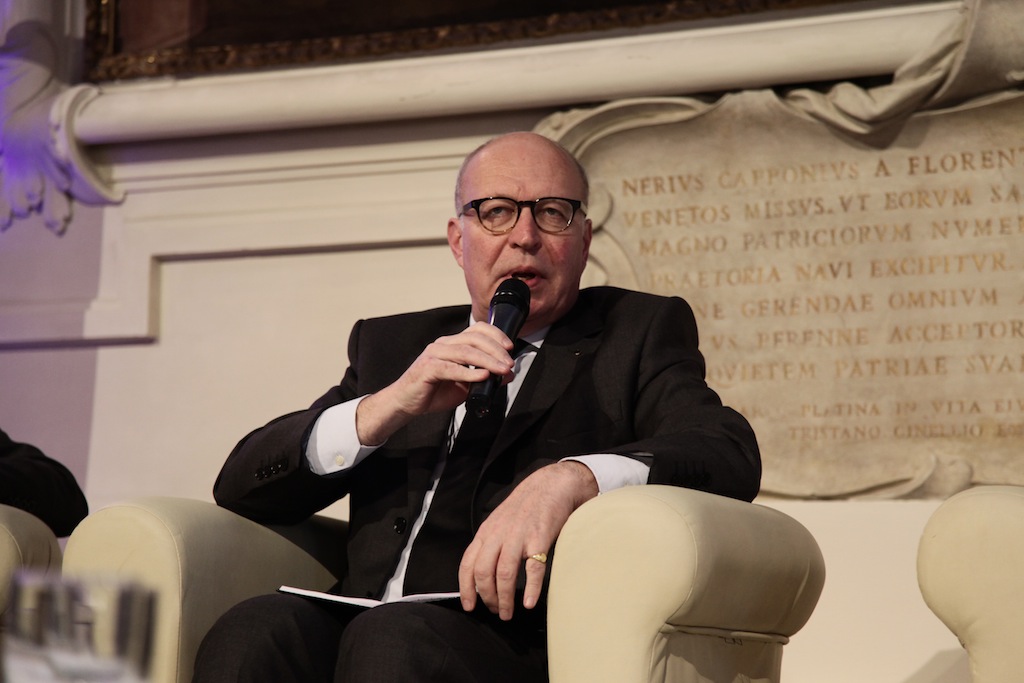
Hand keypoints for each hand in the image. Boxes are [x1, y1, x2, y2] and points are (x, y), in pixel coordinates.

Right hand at [356, 322, 514, 444]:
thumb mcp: (465, 385)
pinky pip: (451, 368)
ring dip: (487, 360)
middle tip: (509, 363)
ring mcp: (434, 354)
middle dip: (496, 350)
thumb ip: (484, 378)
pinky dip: (469, 372)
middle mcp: (443, 344)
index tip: (510, 347)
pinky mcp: (427, 368)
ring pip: (465, 351)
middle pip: (474, 338)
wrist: (407, 403)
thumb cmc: (433, 392)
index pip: (477, 329)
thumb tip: (506, 374)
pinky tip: (482, 376)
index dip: (495, 334)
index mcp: (452, 344)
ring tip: (501, 369)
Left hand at [458, 461, 598, 619]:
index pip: (468, 564)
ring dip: (504, 599)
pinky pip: (533, 568)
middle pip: (483, 572)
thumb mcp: (499, 521)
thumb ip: (490, 543)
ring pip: (504, 574)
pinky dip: (530, 589)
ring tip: (508, 613)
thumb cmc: (526, 506)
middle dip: (487, 597)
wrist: (551, 485)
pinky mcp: (540, 539)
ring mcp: (519, 536)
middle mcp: (499, 535)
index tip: (469, 606)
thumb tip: (483, 572)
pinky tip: (529, 603)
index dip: (466, 588)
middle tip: (495, 611)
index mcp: (486, 532)